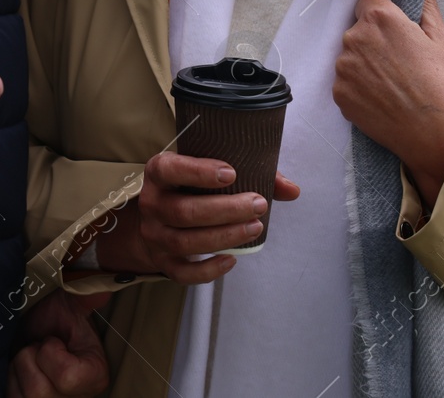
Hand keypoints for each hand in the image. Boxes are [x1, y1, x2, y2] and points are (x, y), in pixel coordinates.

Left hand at [6, 291, 110, 397]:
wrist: (41, 331)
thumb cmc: (57, 320)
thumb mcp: (72, 306)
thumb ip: (85, 296)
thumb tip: (101, 289)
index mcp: (94, 377)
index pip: (66, 376)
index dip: (50, 352)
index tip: (53, 339)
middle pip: (38, 391)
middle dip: (29, 358)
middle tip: (37, 347)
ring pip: (23, 397)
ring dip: (18, 369)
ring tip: (30, 358)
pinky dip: (11, 382)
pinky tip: (21, 370)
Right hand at [90, 155, 300, 283]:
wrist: (156, 218)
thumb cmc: (192, 187)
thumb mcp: (210, 170)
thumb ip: (252, 173)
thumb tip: (292, 190)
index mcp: (159, 173)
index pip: (170, 169)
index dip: (198, 172)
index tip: (232, 173)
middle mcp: (152, 204)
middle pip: (184, 211)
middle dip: (226, 210)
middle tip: (258, 204)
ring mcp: (155, 235)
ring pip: (186, 242)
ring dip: (224, 236)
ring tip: (254, 228)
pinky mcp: (162, 261)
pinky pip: (183, 273)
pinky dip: (208, 270)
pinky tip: (232, 259)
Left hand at [333, 0, 443, 206]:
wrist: (438, 133)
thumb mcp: (441, 38)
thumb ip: (426, 2)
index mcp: (380, 18)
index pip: (369, 2)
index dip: (384, 16)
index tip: (397, 32)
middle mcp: (355, 38)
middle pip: (358, 29)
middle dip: (374, 40)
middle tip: (400, 62)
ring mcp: (343, 68)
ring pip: (350, 56)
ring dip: (365, 64)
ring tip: (392, 83)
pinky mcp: (339, 94)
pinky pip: (345, 82)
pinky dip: (359, 87)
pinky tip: (382, 97)